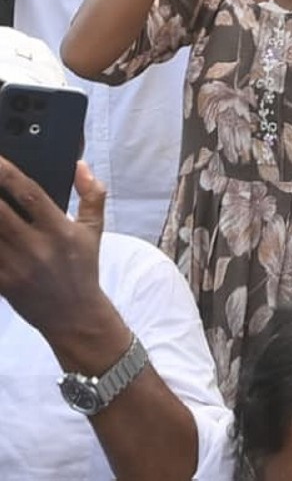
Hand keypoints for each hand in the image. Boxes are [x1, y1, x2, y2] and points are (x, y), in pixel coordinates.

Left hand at [0, 159, 113, 339]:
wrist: (74, 314)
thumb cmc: (83, 268)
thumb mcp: (94, 230)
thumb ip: (92, 195)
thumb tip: (80, 165)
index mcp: (59, 230)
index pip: (30, 195)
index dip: (8, 175)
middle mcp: (36, 246)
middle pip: (0, 213)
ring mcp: (15, 267)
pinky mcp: (2, 283)